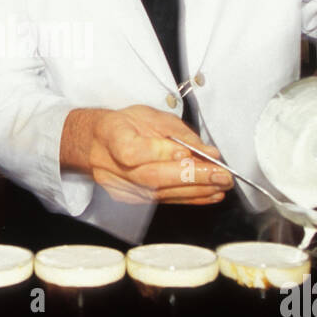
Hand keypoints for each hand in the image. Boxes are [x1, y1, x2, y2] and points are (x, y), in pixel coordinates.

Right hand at [60, 105, 234, 204]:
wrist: (95, 144)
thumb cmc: (122, 126)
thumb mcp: (149, 116)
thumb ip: (179, 133)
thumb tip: (207, 152)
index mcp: (112, 136)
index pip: (132, 152)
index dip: (159, 153)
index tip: (185, 152)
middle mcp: (113, 167)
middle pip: (152, 177)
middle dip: (191, 177)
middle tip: (221, 175)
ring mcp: (121, 187)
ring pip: (160, 193)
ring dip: (196, 190)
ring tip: (221, 185)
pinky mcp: (131, 200)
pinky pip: (163, 201)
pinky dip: (189, 198)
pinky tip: (209, 195)